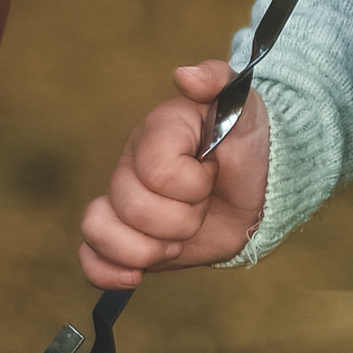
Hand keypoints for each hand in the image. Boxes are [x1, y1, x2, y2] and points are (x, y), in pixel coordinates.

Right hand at [78, 61, 271, 288]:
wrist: (261, 189)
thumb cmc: (250, 144)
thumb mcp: (244, 106)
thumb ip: (218, 81)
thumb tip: (185, 76)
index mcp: (154, 136)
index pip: (156, 171)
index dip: (191, 183)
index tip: (214, 172)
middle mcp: (131, 169)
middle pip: (130, 207)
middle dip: (181, 218)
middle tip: (204, 205)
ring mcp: (126, 206)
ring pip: (100, 231)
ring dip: (149, 248)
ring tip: (179, 240)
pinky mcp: (129, 240)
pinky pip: (91, 258)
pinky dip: (106, 271)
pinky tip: (134, 276)